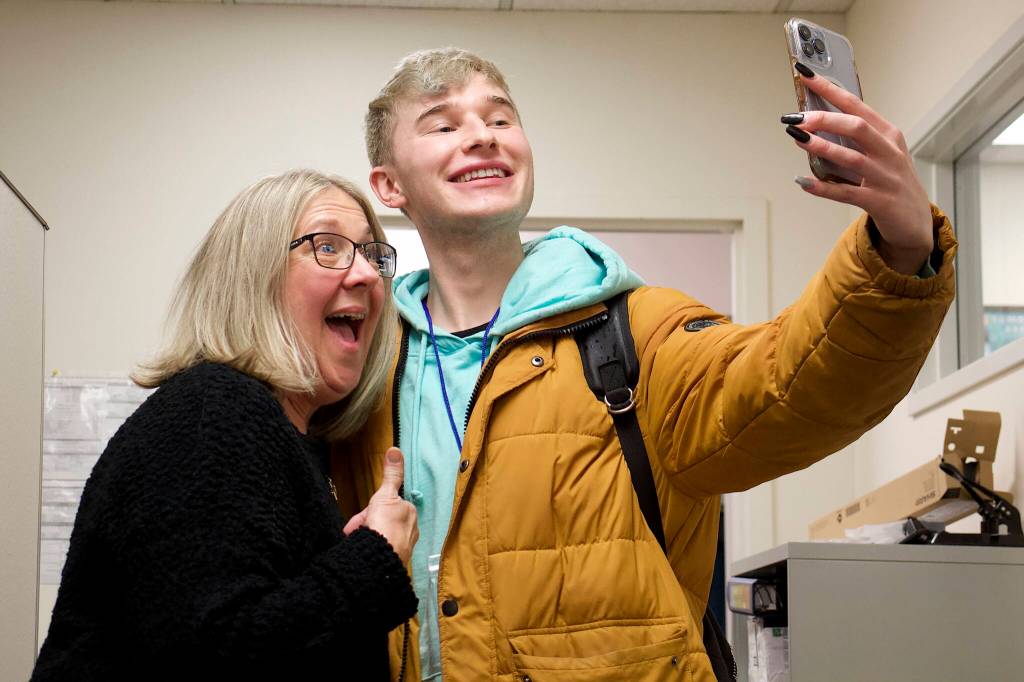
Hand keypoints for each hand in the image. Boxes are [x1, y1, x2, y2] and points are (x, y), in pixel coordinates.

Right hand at [342, 447, 418, 563]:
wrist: (379, 557)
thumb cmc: (385, 525)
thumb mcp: (385, 494)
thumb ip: (392, 474)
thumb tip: (395, 450)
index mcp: (410, 514)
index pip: (388, 507)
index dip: (371, 510)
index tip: (361, 516)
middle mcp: (410, 530)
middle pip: (382, 522)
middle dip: (365, 524)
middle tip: (353, 530)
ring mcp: (402, 548)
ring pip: (379, 536)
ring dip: (364, 535)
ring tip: (354, 540)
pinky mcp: (394, 561)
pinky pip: (378, 550)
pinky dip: (368, 548)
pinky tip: (360, 551)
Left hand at [784, 66, 933, 274]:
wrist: (915, 222)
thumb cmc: (891, 182)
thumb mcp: (880, 154)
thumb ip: (854, 139)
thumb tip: (813, 124)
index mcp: (888, 135)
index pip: (856, 105)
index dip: (830, 89)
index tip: (805, 74)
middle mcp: (889, 153)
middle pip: (857, 128)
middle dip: (825, 119)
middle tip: (796, 117)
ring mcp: (885, 178)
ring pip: (852, 158)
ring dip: (822, 148)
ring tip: (797, 139)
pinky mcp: (879, 202)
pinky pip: (847, 194)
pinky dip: (824, 188)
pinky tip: (804, 183)